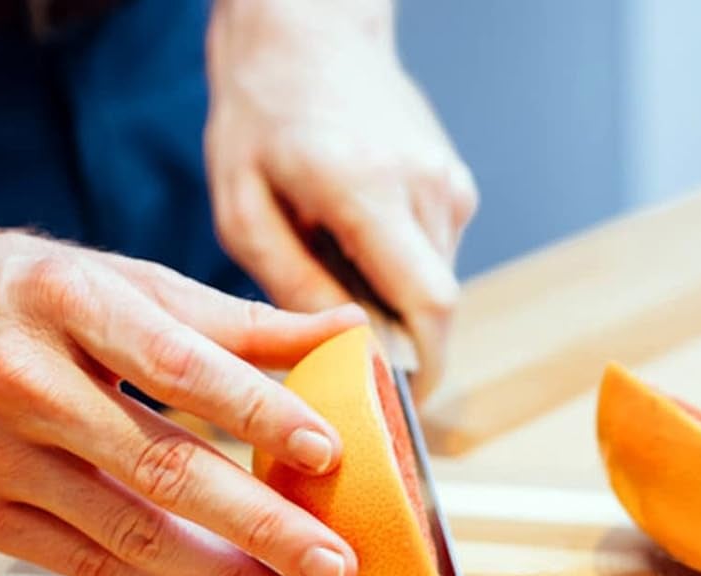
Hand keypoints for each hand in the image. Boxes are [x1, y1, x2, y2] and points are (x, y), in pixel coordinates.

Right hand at [0, 228, 367, 575]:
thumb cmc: (22, 294)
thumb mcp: (115, 279)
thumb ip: (230, 318)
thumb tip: (344, 333)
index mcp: (66, 301)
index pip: (179, 364)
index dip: (257, 410)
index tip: (330, 452)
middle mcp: (25, 382)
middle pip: (162, 468)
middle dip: (261, 526)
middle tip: (338, 565)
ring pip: (129, 534)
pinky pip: (89, 566)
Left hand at [205, 0, 477, 395]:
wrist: (309, 28)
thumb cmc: (260, 115)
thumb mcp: (244, 211)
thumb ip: (293, 287)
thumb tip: (342, 355)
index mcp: (368, 188)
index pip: (427, 307)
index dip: (421, 371)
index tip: (395, 413)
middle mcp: (425, 186)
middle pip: (439, 309)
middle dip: (406, 354)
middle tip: (355, 379)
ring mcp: (449, 183)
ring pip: (438, 286)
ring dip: (396, 310)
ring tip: (339, 290)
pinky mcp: (456, 186)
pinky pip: (435, 258)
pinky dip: (400, 277)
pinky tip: (356, 255)